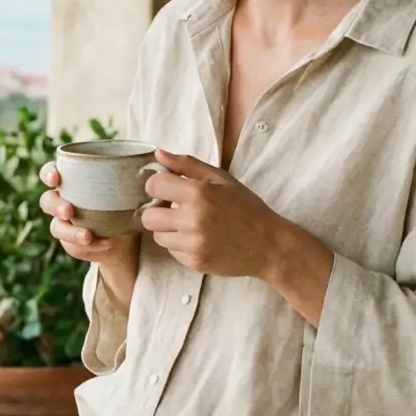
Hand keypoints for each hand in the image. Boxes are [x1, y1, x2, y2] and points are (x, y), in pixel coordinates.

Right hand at [39, 162, 138, 292]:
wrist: (130, 236)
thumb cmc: (128, 202)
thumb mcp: (137, 186)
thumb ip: (144, 171)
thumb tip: (160, 153)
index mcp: (73, 181)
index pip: (50, 172)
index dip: (48, 173)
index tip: (57, 177)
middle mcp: (64, 201)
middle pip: (47, 201)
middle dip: (55, 204)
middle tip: (69, 209)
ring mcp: (66, 224)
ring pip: (56, 227)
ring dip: (70, 231)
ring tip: (87, 235)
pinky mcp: (73, 244)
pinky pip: (74, 247)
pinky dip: (91, 246)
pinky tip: (107, 244)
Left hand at [139, 151, 290, 278]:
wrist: (268, 245)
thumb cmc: (246, 207)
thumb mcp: (221, 179)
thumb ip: (187, 165)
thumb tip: (158, 154)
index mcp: (198, 193)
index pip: (153, 185)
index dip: (158, 186)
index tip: (168, 189)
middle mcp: (192, 219)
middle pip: (148, 216)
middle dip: (158, 211)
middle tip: (176, 210)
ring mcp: (192, 244)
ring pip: (157, 236)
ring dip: (169, 230)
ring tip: (190, 226)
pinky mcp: (194, 262)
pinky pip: (171, 251)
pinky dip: (180, 245)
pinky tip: (199, 239)